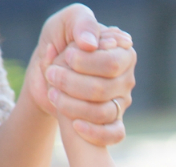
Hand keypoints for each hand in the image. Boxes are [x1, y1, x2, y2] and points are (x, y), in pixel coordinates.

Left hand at [23, 4, 135, 145]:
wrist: (49, 72)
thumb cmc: (60, 42)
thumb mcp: (66, 23)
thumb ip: (82, 23)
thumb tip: (90, 44)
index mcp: (123, 53)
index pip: (111, 64)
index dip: (85, 63)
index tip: (67, 55)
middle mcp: (126, 79)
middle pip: (103, 89)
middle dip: (71, 83)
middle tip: (52, 74)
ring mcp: (121, 102)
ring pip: (103, 112)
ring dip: (72, 105)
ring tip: (53, 94)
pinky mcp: (114, 122)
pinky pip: (114, 134)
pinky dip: (95, 133)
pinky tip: (75, 126)